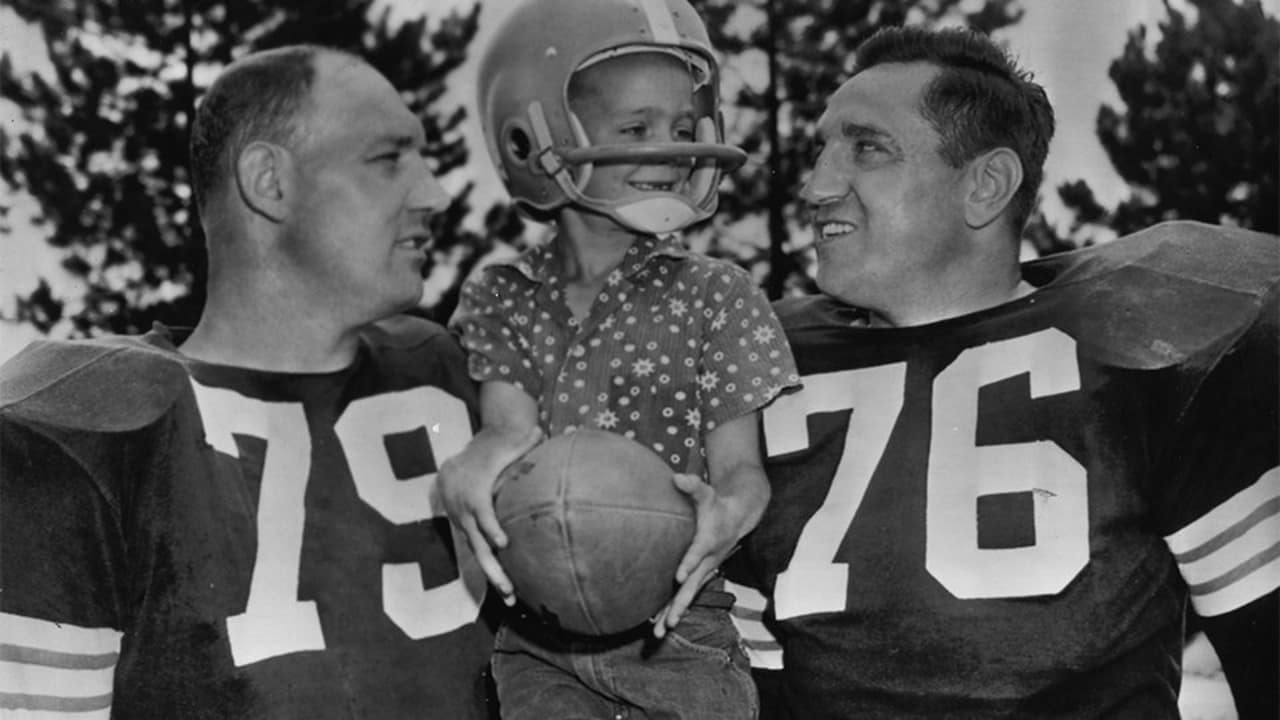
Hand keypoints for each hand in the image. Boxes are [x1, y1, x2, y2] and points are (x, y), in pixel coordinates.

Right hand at [439, 426, 542, 605]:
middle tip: (509, 587)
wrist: (454, 465)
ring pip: (477, 553)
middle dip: (493, 567)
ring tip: (511, 598)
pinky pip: (478, 553)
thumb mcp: (503, 446)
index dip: (491, 527)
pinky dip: (490, 569)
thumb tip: (540, 431)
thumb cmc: (489, 453)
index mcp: (474, 492)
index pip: (482, 513)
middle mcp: (465, 513)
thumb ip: (521, 441)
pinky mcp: (467, 533)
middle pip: (477, 544)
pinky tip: (507, 588)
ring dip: (492, 576)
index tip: (504, 541)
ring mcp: (464, 526)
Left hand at [651, 472, 752, 637]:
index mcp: (708, 541)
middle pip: (693, 586)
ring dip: (674, 614)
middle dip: (680, 604)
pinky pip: (685, 595)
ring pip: (688, 596)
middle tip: (668, 621)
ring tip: (659, 633)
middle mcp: (707, 561)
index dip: (689, 563)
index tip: (678, 575)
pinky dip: (674, 610)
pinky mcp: (698, 576)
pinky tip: (658, 625)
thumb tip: (676, 477)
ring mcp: (703, 571)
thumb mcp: (707, 492)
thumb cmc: (716, 504)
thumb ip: (692, 485)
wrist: (737, 518)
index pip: (698, 553)